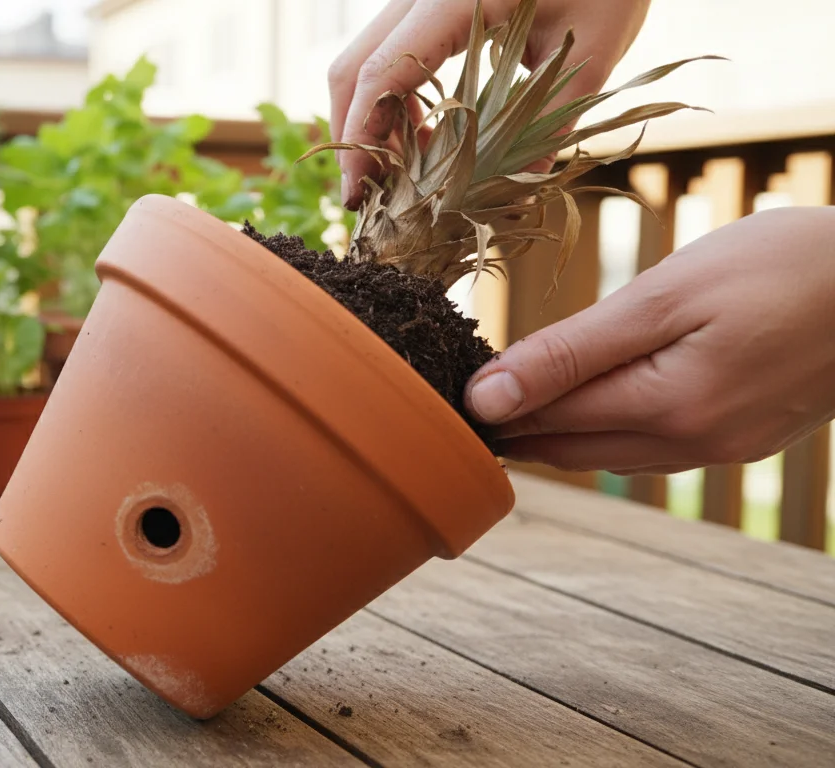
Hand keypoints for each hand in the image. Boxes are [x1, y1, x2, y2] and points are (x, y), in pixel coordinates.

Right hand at [329, 0, 650, 207]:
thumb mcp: (592, 50)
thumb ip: (551, 120)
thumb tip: (517, 191)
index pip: (380, 74)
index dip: (360, 138)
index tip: (359, 191)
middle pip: (353, 68)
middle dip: (354, 136)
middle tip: (369, 193)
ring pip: (364, 62)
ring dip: (371, 120)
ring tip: (403, 171)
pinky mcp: (429, 5)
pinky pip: (388, 54)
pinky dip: (392, 98)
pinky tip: (422, 133)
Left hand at [464, 206, 834, 473]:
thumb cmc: (782, 267)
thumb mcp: (664, 297)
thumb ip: (570, 351)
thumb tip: (485, 397)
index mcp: (665, 409)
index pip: (544, 422)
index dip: (490, 408)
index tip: (441, 393)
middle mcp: (692, 444)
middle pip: (572, 448)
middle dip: (517, 426)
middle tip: (460, 404)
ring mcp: (725, 446)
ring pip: (612, 453)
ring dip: (561, 430)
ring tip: (511, 401)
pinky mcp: (748, 436)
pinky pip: (657, 446)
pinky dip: (612, 426)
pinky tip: (594, 402)